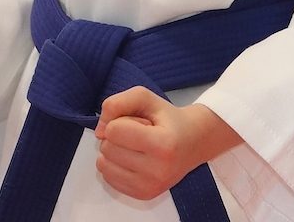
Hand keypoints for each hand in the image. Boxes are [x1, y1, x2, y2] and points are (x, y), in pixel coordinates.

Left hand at [94, 88, 238, 200]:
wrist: (194, 142)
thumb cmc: (168, 118)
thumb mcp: (145, 97)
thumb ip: (117, 103)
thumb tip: (98, 131)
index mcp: (163, 144)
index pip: (113, 131)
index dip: (120, 120)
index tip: (139, 123)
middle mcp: (158, 170)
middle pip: (107, 148)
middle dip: (116, 136)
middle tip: (139, 134)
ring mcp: (151, 186)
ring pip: (103, 166)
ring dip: (114, 151)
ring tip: (136, 147)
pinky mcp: (144, 195)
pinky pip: (108, 179)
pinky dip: (114, 166)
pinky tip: (133, 160)